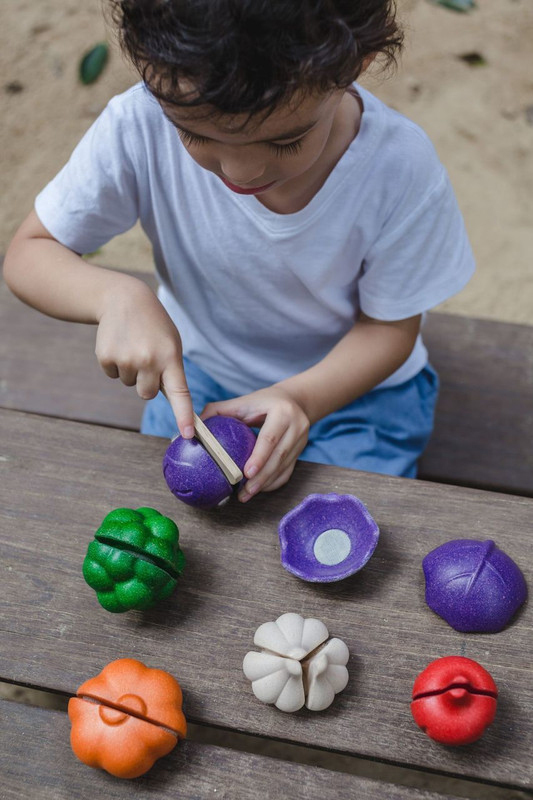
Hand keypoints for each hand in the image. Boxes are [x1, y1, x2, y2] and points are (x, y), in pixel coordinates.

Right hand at [94, 278, 194, 437]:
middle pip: (147, 394)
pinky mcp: (106, 358)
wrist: (124, 299)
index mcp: (170, 357)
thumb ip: (171, 370)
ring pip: (130, 384)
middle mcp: (149, 360)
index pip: (180, 393)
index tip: (187, 434)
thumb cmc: (154, 326)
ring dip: (131, 370)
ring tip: (133, 345)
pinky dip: (115, 364)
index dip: (184, 415)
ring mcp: (126, 360)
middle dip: (147, 382)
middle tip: (146, 357)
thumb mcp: (171, 343)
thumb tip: (169, 400)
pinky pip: (113, 375)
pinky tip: (119, 344)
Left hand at [201, 387, 310, 500]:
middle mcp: (296, 426)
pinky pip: (287, 472)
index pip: (270, 437)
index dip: (259, 457)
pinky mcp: (301, 452)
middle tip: (244, 492)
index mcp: (282, 412)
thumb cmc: (262, 402)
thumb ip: (218, 411)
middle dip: (261, 477)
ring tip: (247, 495)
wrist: (294, 400)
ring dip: (265, 484)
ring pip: (284, 467)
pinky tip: (258, 490)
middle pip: (279, 457)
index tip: (246, 473)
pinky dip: (273, 483)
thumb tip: (193, 428)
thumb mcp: (243, 401)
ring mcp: (301, 441)